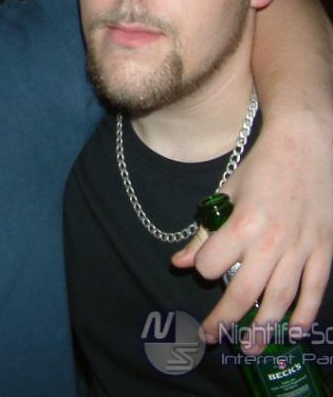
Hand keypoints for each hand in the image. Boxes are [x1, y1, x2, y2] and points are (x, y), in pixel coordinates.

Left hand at [172, 109, 332, 352]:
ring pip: (281, 299)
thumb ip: (203, 232)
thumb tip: (177, 263)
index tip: (204, 266)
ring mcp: (301, 248)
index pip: (212, 265)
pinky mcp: (324, 250)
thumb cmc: (260, 169)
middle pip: (244, 292)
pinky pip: (315, 290)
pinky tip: (295, 332)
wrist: (306, 148)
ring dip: (264, 328)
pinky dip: (306, 314)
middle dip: (225, 319)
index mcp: (243, 225)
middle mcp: (272, 242)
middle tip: (212, 337)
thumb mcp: (225, 194)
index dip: (203, 268)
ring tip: (250, 348)